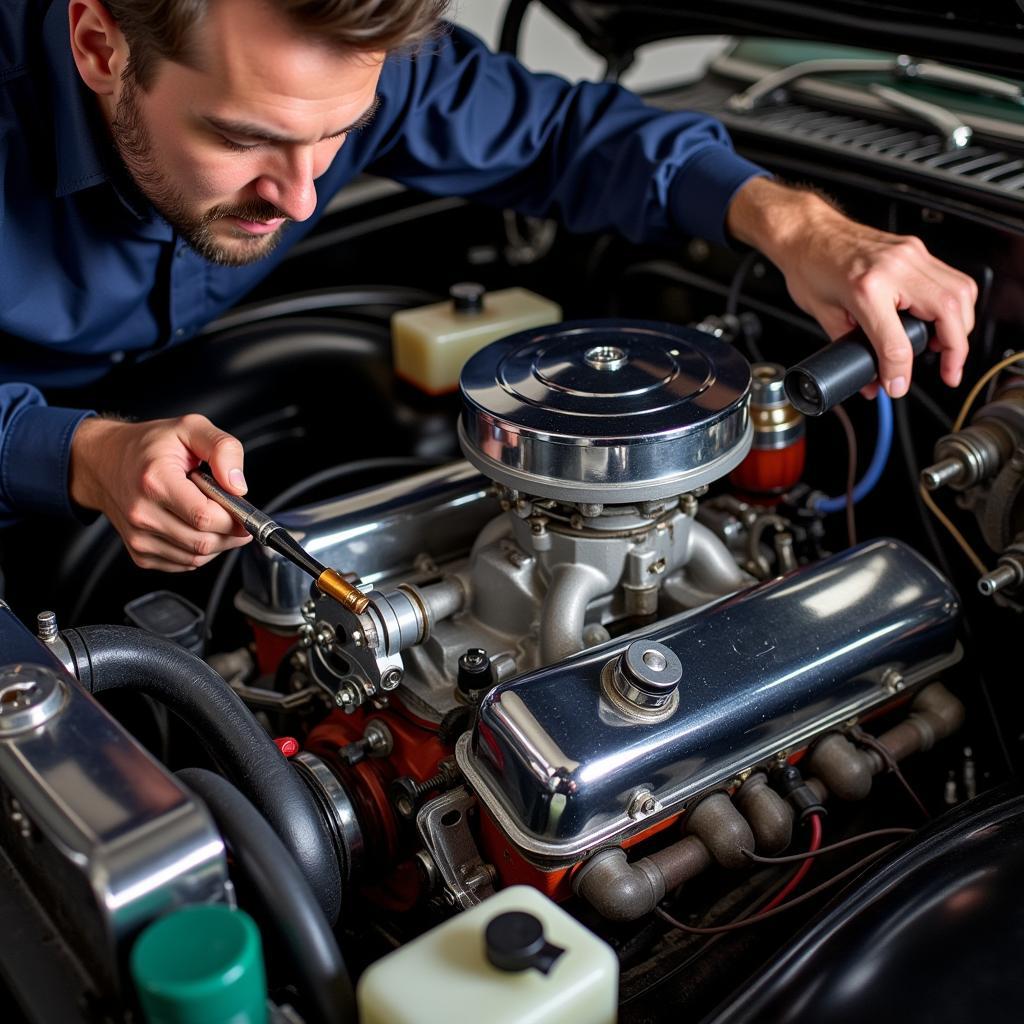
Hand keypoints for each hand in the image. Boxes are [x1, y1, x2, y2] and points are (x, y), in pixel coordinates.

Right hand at [69, 414, 252, 570]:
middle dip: (230, 532)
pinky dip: (200, 552)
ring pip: (196, 558)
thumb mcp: (191, 428)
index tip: (244, 510)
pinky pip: (184, 564)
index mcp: (155, 481)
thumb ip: (223, 449)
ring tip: (215, 518)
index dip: (234, 518)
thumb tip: (238, 485)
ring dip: (217, 543)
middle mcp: (142, 513)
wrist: (104, 461)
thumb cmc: (148, 445)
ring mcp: (138, 537)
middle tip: (235, 515)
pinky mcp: (140, 553)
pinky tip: (197, 528)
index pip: (205, 517)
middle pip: (203, 542)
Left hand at [726, 177, 976, 396]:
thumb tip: (870, 380)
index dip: (900, 372)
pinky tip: (942, 321)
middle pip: (948, 312)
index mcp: (866, 288)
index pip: (896, 342)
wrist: (806, 232)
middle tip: (948, 372)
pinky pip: (951, 278)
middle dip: (955, 349)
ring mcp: (910, 254)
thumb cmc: (808, 266)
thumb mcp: (824, 316)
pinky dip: (955, 305)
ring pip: (961, 292)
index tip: (896, 386)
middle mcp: (895, 267)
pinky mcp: (916, 248)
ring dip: (961, 326)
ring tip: (946, 350)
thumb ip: (849, 350)